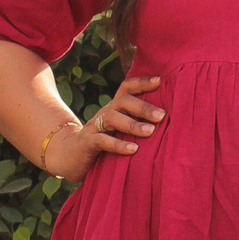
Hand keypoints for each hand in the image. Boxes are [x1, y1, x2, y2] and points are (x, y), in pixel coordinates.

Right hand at [47, 76, 165, 182]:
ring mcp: (94, 127)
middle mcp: (104, 113)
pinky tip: (133, 150)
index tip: (161, 81)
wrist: (70, 157)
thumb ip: (138, 125)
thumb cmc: (104, 145)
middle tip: (162, 116)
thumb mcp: (121, 132)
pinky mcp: (87, 143)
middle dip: (143, 107)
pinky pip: (102, 140)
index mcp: (114, 108)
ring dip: (133, 124)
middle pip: (123, 101)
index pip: (126, 88)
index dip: (142, 82)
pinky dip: (118, 145)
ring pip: (112, 118)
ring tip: (150, 132)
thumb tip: (169, 123)